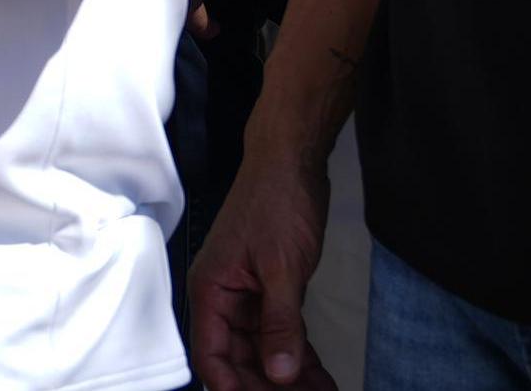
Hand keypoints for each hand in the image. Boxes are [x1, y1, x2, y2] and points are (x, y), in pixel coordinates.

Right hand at [185, 148, 340, 390]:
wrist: (290, 161)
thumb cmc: (276, 200)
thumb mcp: (282, 268)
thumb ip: (280, 323)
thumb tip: (278, 372)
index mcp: (211, 291)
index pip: (212, 355)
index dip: (234, 387)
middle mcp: (222, 298)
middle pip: (238, 359)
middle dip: (267, 386)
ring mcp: (245, 295)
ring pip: (261, 351)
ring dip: (287, 377)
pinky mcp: (268, 290)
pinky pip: (279, 333)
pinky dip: (298, 356)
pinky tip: (319, 377)